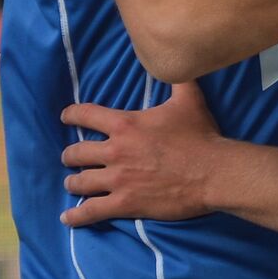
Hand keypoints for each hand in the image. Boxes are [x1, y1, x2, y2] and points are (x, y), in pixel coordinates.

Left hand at [59, 83, 221, 226]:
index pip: (86, 114)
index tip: (65, 116)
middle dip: (70, 154)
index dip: (72, 114)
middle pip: (78, 152)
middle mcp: (115, 151)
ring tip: (72, 182)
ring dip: (73, 181)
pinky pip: (91, 211)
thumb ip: (177, 79)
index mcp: (125, 124)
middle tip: (71, 157)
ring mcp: (118, 179)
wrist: (212, 172)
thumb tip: (174, 60)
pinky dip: (76, 215)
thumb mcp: (189, 99)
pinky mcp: (125, 203)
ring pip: (81, 182)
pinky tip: (67, 218)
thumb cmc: (199, 135)